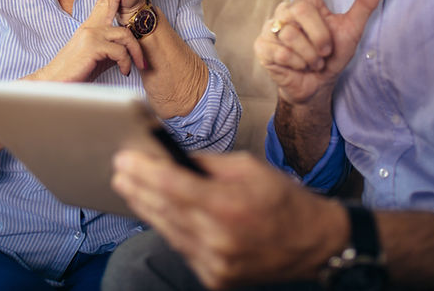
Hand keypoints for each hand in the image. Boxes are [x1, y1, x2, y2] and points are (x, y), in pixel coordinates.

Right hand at [33, 0, 144, 81]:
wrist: (53, 84)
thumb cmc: (76, 72)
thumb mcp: (97, 57)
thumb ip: (111, 48)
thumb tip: (127, 48)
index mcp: (91, 27)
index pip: (104, 2)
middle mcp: (90, 26)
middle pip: (109, 0)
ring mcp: (90, 34)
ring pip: (125, 34)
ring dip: (135, 52)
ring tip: (137, 65)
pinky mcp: (92, 47)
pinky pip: (120, 51)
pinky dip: (125, 63)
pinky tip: (123, 71)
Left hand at [111, 149, 344, 289]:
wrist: (314, 245)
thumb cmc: (283, 200)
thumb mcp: (248, 168)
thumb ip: (206, 164)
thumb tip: (169, 155)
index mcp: (228, 205)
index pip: (172, 186)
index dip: (143, 171)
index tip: (124, 158)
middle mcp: (219, 238)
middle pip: (163, 209)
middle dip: (137, 188)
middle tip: (119, 171)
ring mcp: (216, 263)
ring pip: (168, 231)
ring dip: (146, 208)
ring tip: (130, 189)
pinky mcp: (215, 278)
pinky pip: (182, 249)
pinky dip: (168, 229)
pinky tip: (156, 212)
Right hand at [254, 0, 389, 104]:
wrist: (315, 85)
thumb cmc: (330, 56)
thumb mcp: (351, 30)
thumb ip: (364, 5)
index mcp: (306, 2)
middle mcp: (285, 10)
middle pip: (302, 11)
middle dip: (320, 37)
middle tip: (324, 51)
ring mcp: (270, 27)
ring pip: (292, 35)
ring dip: (310, 55)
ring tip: (312, 61)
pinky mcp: (262, 46)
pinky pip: (282, 51)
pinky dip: (298, 63)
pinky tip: (298, 67)